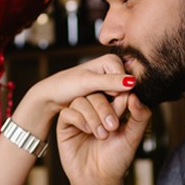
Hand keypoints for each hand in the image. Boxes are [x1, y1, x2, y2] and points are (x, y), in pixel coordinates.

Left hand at [10, 54, 135, 138]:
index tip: (111, 106)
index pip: (128, 81)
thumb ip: (110, 82)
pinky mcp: (105, 93)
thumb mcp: (88, 83)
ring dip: (113, 111)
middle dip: (117, 105)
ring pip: (120, 99)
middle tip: (110, 121)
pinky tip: (102, 120)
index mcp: (111, 61)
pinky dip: (109, 112)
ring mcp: (109, 82)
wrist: (52, 95)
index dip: (121, 95)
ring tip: (105, 123)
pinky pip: (113, 104)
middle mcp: (113, 70)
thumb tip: (132, 82)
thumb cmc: (66, 85)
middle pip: (125, 90)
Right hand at [56, 90, 150, 184]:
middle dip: (105, 108)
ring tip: (101, 135)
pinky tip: (87, 132)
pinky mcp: (65, 126)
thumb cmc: (117, 159)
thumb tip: (134, 96)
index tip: (125, 107)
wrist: (100, 180)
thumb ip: (140, 116)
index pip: (112, 90)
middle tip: (113, 127)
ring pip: (81, 101)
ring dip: (93, 116)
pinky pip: (68, 113)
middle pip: (95, 92)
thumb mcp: (133, 136)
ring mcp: (79, 116)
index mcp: (111, 108)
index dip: (118, 95)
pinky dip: (79, 120)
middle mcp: (94, 109)